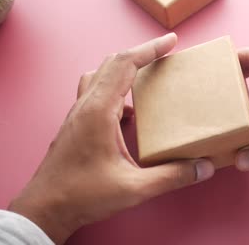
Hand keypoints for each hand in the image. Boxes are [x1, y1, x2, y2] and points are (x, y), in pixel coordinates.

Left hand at [8, 33, 214, 244]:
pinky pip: (96, 92)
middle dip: (141, 54)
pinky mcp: (76, 123)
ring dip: (124, 69)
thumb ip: (171, 177)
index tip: (170, 42)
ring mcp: (78, 113)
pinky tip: (129, 113)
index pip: (125, 65)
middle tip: (164, 54)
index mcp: (99, 110)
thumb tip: (203, 167)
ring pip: (100, 75)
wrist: (45, 207)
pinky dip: (116, 90)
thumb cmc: (82, 195)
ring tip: (146, 75)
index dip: (150, 49)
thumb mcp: (134, 188)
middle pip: (112, 63)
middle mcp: (86, 105)